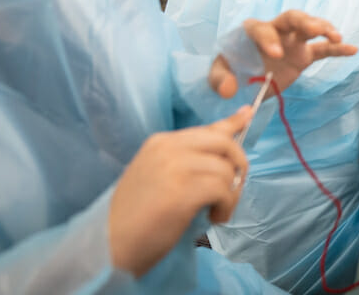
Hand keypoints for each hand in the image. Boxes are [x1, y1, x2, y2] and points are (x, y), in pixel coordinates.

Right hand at [109, 109, 251, 277]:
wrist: (110, 245)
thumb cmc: (136, 216)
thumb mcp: (160, 176)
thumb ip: (188, 159)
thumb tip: (222, 148)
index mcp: (160, 142)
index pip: (207, 128)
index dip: (233, 123)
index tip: (249, 114)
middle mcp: (168, 148)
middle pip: (224, 143)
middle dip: (239, 165)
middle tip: (232, 191)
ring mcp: (174, 167)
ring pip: (227, 169)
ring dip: (232, 195)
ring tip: (217, 212)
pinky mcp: (182, 191)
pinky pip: (223, 189)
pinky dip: (226, 206)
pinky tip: (214, 218)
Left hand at [209, 10, 357, 97]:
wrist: (242, 79)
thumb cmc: (230, 70)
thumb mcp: (218, 75)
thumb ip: (219, 79)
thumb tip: (228, 90)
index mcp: (252, 32)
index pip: (262, 29)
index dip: (269, 39)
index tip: (276, 54)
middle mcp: (275, 31)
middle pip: (292, 17)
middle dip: (303, 21)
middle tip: (314, 30)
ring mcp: (292, 42)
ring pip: (310, 28)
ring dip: (323, 28)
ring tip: (336, 37)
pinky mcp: (304, 55)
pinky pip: (323, 49)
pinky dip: (337, 48)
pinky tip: (352, 49)